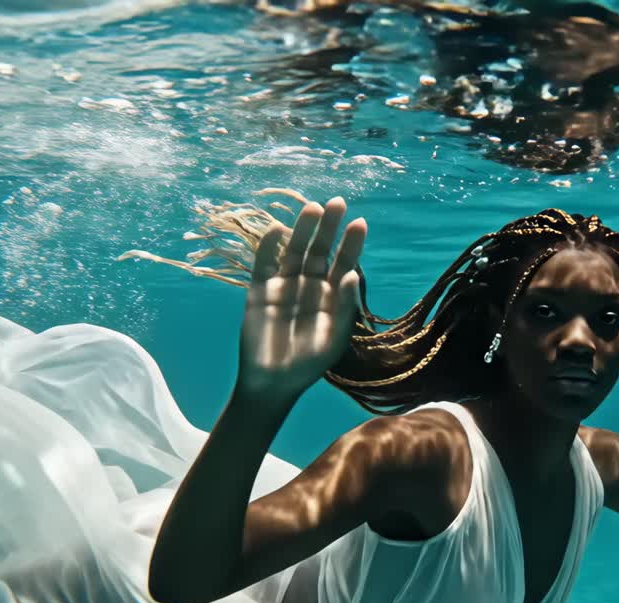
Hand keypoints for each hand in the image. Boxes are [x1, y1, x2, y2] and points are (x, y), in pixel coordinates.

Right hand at [234, 196, 365, 398]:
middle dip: (328, 228)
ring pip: (294, 251)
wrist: (271, 383)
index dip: (351, 244)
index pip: (344, 263)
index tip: (359, 223)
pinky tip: (275, 229)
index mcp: (332, 297)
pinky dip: (267, 247)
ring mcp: (284, 286)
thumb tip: (354, 274)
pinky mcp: (259, 291)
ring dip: (302, 230)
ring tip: (312, 208)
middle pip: (320, 250)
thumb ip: (345, 307)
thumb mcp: (333, 339)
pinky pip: (263, 264)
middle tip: (337, 202)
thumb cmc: (308, 365)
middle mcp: (309, 286)